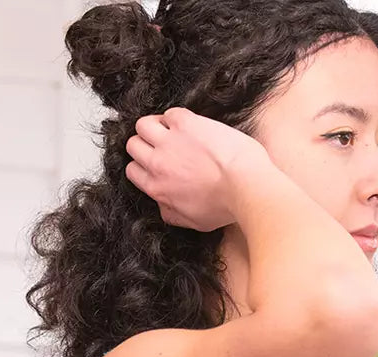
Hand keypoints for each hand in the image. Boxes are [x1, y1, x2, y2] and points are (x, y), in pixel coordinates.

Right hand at [124, 107, 270, 231]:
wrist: (244, 184)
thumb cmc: (225, 206)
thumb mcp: (195, 222)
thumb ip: (173, 214)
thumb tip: (162, 207)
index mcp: (157, 188)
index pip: (133, 171)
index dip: (142, 165)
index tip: (154, 163)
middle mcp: (158, 163)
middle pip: (133, 145)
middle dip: (145, 144)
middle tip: (162, 145)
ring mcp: (169, 141)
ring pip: (142, 125)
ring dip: (154, 126)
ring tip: (169, 131)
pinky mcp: (185, 123)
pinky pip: (168, 113)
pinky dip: (175, 117)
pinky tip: (188, 125)